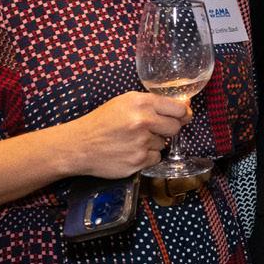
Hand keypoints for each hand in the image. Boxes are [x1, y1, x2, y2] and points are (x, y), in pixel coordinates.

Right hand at [62, 92, 188, 178]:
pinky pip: (155, 158)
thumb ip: (153, 104)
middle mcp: (143, 121)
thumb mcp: (124, 103)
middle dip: (167, 129)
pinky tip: (130, 151)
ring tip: (132, 140)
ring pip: (164, 143)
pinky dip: (146, 156)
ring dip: (153, 143)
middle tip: (151, 130)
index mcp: (140, 102)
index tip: (183, 117)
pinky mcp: (138, 161)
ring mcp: (141, 142)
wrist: (78, 146)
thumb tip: (184, 106)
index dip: (183, 114)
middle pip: (175, 127)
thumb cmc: (101, 122)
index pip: (178, 108)